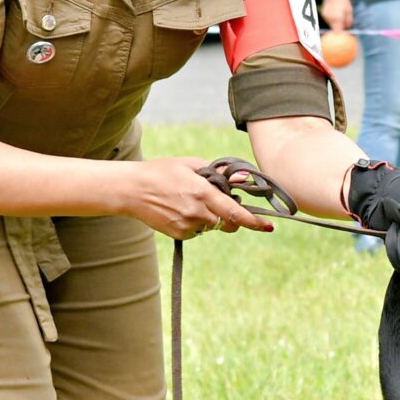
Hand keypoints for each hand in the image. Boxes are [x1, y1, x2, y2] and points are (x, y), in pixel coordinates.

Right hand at [120, 157, 273, 238]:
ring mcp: (187, 226)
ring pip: (213, 226)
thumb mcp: (190, 164)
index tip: (268, 227)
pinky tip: (181, 209)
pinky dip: (197, 222)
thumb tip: (243, 180)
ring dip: (212, 217)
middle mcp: (197, 212)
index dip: (253, 221)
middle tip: (220, 201)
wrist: (131, 190)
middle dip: (232, 216)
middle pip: (228, 222)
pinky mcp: (179, 235)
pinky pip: (199, 231)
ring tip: (190, 200)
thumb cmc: (162, 172)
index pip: (234, 212)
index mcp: (202, 192)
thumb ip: (219, 173)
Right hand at [321, 0, 352, 32]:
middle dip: (339, 29)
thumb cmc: (343, 0)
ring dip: (336, 24)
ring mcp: (326, 16)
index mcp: (337, 18)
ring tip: (340, 19)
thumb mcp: (349, 10)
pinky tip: (336, 16)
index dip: (341, 35)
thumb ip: (348, 20)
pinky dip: (332, 20)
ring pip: (331, 25)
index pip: (338, 31)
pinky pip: (329, 20)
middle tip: (344, 28)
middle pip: (334, 29)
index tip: (345, 36)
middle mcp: (330, 18)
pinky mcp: (323, 14)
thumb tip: (348, 28)